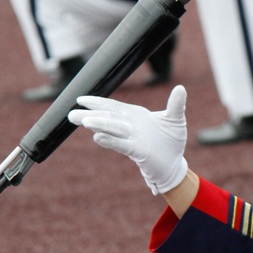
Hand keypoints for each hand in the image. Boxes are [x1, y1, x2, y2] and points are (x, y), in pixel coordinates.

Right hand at [69, 86, 187, 194]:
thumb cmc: (171, 141)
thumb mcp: (175, 119)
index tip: (81, 99)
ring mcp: (133, 139)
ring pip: (112, 129)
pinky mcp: (138, 152)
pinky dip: (110, 141)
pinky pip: (122, 144)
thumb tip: (181, 88)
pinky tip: (97, 137)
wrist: (174, 164)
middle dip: (90, 114)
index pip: (114, 106)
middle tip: (72, 114)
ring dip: (99, 125)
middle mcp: (131, 126)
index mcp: (135, 115)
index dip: (97, 102)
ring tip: (83, 121)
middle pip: (108, 117)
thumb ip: (176, 104)